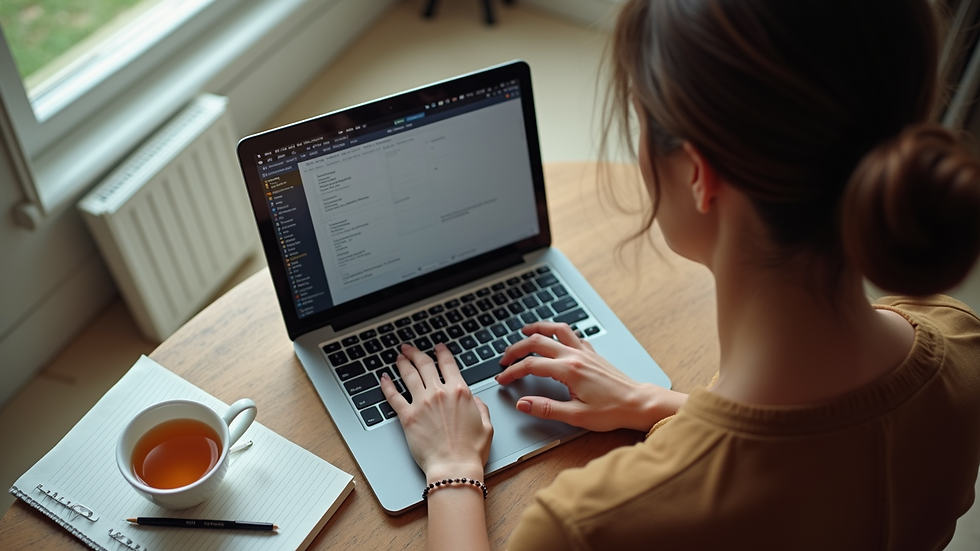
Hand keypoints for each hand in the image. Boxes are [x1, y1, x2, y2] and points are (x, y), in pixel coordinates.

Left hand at [380, 343, 493, 480]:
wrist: (454, 467)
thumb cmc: (470, 451)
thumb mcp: (486, 425)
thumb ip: (480, 407)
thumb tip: (474, 400)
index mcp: (460, 391)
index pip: (448, 364)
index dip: (442, 352)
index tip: (438, 347)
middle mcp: (439, 393)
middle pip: (424, 364)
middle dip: (416, 353)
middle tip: (410, 348)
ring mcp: (422, 403)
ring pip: (409, 375)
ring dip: (403, 363)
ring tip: (399, 356)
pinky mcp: (408, 417)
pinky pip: (394, 396)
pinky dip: (387, 385)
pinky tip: (384, 378)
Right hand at [496, 322, 686, 431]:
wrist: (638, 403)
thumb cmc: (612, 411)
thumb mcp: (576, 416)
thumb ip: (546, 408)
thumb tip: (523, 404)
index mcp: (569, 370)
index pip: (531, 365)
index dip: (512, 371)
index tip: (502, 378)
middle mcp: (576, 355)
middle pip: (538, 342)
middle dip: (517, 348)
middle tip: (504, 358)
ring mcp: (585, 352)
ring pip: (556, 330)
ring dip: (538, 328)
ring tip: (524, 331)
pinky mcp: (593, 354)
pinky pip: (573, 335)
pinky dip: (559, 332)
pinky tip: (556, 336)